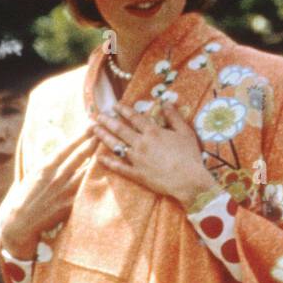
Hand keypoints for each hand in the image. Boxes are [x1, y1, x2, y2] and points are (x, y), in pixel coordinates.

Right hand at [0, 129, 94, 257]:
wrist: (20, 223)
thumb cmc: (24, 197)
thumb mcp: (33, 175)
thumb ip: (49, 164)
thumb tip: (63, 153)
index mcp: (45, 167)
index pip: (68, 147)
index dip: (82, 135)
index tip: (92, 124)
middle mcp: (57, 177)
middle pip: (81, 156)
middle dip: (94, 141)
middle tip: (106, 131)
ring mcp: (65, 192)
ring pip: (87, 172)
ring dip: (99, 159)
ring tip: (110, 150)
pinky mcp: (70, 206)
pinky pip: (86, 190)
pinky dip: (95, 181)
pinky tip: (106, 174)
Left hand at [93, 103, 216, 206]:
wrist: (187, 180)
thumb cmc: (189, 155)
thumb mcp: (185, 132)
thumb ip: (174, 116)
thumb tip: (166, 102)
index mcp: (153, 132)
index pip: (135, 118)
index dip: (124, 110)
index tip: (114, 106)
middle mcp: (141, 143)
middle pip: (121, 130)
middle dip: (108, 121)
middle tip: (97, 115)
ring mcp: (136, 159)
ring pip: (116, 145)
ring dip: (104, 136)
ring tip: (94, 129)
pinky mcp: (136, 174)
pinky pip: (119, 167)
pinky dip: (109, 162)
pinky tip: (99, 157)